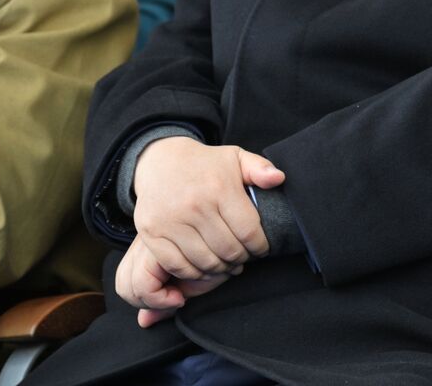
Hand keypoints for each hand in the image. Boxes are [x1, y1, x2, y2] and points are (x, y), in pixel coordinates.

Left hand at [115, 237, 237, 327]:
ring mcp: (153, 242)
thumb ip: (166, 297)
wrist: (242, 236)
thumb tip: (144, 321)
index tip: (178, 297)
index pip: (125, 280)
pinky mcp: (161, 245)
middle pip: (124, 284)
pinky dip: (162, 297)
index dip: (146, 299)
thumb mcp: (192, 280)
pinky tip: (184, 293)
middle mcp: (149, 242)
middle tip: (178, 298)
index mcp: (153, 246)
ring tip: (184, 294)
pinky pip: (144, 282)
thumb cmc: (221, 256)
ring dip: (157, 300)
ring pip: (131, 285)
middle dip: (147, 302)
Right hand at [131, 136, 283, 280]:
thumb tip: (279, 179)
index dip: (259, 246)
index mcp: (220, 188)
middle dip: (241, 259)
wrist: (160, 161)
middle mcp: (195, 206)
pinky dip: (193, 272)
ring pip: (204, 261)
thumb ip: (260, 168)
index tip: (261, 249)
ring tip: (227, 264)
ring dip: (220, 269)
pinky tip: (204, 267)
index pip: (248, 231)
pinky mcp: (152, 234)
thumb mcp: (236, 157)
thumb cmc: (206, 164)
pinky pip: (177, 265)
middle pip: (227, 249)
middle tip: (244, 259)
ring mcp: (170, 221)